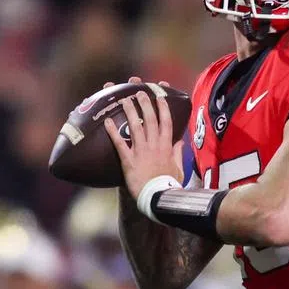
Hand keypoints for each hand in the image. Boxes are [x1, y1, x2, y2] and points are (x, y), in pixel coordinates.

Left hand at [103, 76, 184, 200]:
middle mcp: (154, 145)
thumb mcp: (178, 168)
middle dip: (145, 104)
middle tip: (140, 92)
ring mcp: (141, 151)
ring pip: (135, 127)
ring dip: (130, 112)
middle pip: (150, 120)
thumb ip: (178, 153)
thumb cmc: (169, 184)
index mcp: (166, 146)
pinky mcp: (129, 160)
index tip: (160, 97)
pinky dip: (113, 132)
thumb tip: (180, 141)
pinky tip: (107, 122)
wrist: (158, 197)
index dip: (163, 108)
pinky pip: (120, 143)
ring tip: (125, 100)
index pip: (166, 122)